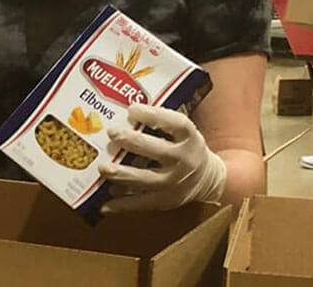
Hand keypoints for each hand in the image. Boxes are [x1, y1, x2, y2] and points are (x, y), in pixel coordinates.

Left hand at [98, 104, 226, 213]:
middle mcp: (184, 160)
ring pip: (146, 179)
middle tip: (112, 133)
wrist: (210, 180)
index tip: (132, 109)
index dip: (155, 116)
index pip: (175, 123)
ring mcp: (175, 183)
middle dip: (132, 141)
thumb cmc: (186, 147)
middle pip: (157, 150)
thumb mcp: (183, 132)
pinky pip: (142, 203)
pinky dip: (122, 205)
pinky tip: (104, 204)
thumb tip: (124, 110)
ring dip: (122, 174)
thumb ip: (161, 123)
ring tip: (103, 167)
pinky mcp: (167, 201)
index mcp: (189, 137)